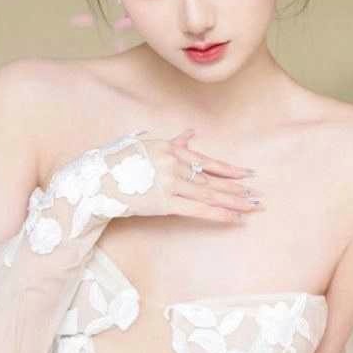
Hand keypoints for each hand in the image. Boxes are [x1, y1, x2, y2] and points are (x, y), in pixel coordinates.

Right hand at [115, 129, 263, 223]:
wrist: (94, 182)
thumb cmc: (115, 165)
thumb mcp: (143, 145)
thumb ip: (171, 142)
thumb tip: (191, 133)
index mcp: (170, 149)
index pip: (207, 161)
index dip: (229, 169)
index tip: (247, 175)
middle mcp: (174, 163)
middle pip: (213, 179)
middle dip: (237, 189)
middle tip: (258, 196)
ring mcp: (170, 183)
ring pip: (210, 194)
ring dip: (234, 202)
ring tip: (252, 207)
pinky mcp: (164, 202)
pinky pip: (199, 209)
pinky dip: (219, 214)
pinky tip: (235, 219)